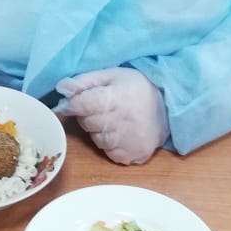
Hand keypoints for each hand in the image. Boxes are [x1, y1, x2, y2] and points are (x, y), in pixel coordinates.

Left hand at [54, 67, 168, 164]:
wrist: (169, 108)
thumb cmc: (137, 88)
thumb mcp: (112, 75)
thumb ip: (84, 81)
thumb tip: (61, 88)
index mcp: (115, 98)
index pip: (81, 105)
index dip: (75, 103)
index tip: (78, 101)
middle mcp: (120, 122)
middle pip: (87, 123)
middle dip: (89, 116)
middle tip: (104, 108)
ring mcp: (127, 142)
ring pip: (96, 139)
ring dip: (100, 131)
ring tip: (115, 120)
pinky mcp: (132, 155)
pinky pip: (109, 152)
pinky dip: (111, 144)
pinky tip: (122, 133)